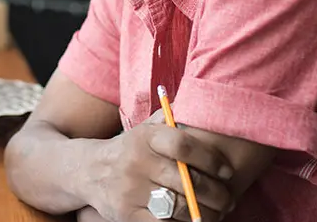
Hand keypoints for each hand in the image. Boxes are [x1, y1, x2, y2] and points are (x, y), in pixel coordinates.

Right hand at [81, 111, 234, 221]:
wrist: (89, 171)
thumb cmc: (131, 150)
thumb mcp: (147, 129)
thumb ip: (173, 119)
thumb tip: (206, 105)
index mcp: (144, 136)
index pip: (182, 145)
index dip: (211, 159)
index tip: (227, 171)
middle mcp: (135, 162)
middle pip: (186, 181)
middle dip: (215, 194)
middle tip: (227, 199)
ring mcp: (130, 190)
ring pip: (179, 207)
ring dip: (204, 213)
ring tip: (216, 213)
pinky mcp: (126, 215)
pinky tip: (192, 221)